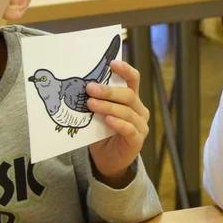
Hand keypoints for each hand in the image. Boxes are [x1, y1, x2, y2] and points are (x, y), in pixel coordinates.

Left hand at [86, 61, 149, 187]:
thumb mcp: (98, 113)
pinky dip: (118, 123)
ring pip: (127, 111)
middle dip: (108, 91)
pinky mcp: (137, 141)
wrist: (107, 160)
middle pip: (128, 95)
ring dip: (108, 106)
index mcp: (131, 99)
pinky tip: (108, 120)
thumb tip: (81, 85)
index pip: (133, 79)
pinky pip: (129, 129)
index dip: (125, 70)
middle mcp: (139, 110)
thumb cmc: (102, 132)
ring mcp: (140, 126)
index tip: (112, 63)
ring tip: (91, 104)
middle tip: (90, 88)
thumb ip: (96, 100)